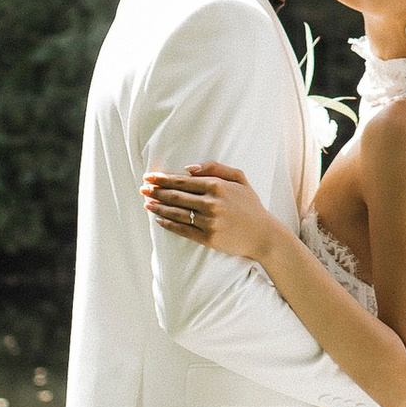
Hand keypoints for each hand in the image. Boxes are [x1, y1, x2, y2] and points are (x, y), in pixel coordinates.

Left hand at [143, 160, 284, 265]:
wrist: (263, 234)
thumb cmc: (250, 205)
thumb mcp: (239, 179)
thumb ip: (216, 168)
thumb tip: (189, 168)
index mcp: (217, 186)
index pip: (183, 181)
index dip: (163, 179)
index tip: (149, 177)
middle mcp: (211, 203)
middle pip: (176, 196)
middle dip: (156, 191)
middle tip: (142, 189)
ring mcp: (209, 222)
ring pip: (176, 213)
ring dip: (158, 207)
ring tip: (146, 203)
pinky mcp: (208, 238)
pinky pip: (183, 230)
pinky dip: (168, 224)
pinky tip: (159, 220)